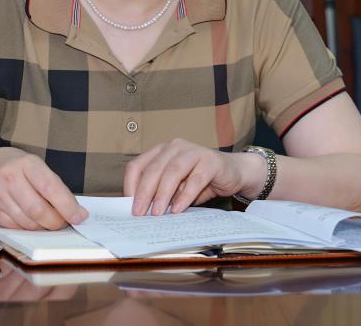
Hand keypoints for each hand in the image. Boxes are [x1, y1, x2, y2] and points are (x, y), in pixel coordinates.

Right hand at [0, 148, 88, 229]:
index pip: (50, 188)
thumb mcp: (35, 166)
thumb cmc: (16, 167)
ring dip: (42, 228)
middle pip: (38, 210)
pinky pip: (15, 228)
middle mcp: (9, 177)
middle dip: (56, 222)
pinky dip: (27, 229)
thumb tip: (76, 212)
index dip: (67, 206)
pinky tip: (31, 220)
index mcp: (26, 163)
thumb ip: (54, 186)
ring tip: (48, 221)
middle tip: (63, 223)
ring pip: (27, 223)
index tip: (80, 217)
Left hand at [123, 139, 253, 214]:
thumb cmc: (199, 181)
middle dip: (144, 192)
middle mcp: (175, 147)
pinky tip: (179, 209)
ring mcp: (193, 151)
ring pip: (173, 171)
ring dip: (163, 194)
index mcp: (161, 151)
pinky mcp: (210, 160)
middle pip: (154, 168)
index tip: (128, 206)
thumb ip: (160, 192)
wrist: (233, 173)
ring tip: (158, 213)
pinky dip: (185, 195)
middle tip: (140, 213)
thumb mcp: (175, 187)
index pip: (137, 165)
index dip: (131, 186)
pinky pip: (195, 179)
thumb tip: (141, 210)